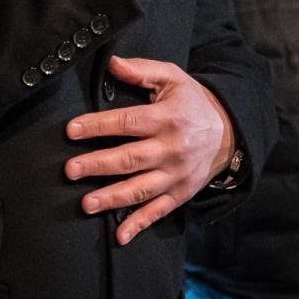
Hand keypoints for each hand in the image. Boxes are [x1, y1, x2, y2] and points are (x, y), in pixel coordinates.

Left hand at [63, 56, 232, 245]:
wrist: (228, 132)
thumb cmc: (191, 102)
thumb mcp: (172, 78)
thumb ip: (142, 70)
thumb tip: (112, 63)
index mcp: (167, 118)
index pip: (126, 123)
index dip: (97, 126)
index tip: (71, 131)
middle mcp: (171, 149)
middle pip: (129, 159)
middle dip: (97, 165)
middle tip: (70, 170)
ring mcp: (176, 175)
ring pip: (140, 189)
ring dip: (112, 198)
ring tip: (87, 204)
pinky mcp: (180, 194)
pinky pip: (158, 212)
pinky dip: (139, 224)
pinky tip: (120, 236)